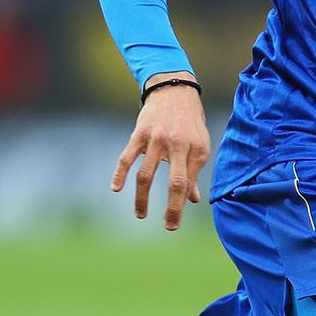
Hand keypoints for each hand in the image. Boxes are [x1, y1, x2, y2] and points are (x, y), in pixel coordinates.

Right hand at [113, 72, 209, 229]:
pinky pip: (127, 158)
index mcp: (197, 150)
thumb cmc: (190, 121)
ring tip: (141, 214)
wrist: (174, 89)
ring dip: (142, 198)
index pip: (188, 183)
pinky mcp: (140, 133)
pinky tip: (116, 188)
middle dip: (171, 208)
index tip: (172, 223)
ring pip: (146, 175)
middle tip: (168, 226)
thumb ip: (195, 171)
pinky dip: (119, 174)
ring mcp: (157, 139)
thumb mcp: (200, 144)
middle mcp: (178, 145)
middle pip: (174, 183)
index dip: (180, 206)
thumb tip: (194, 199)